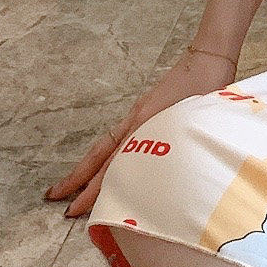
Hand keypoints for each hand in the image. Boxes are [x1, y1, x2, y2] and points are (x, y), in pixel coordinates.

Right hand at [45, 46, 234, 218]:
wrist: (208, 58)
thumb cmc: (209, 90)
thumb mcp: (199, 122)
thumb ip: (185, 147)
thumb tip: (180, 176)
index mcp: (147, 125)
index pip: (113, 164)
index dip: (94, 188)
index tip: (76, 208)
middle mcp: (137, 122)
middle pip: (100, 156)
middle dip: (78, 180)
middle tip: (57, 200)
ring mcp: (138, 115)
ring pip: (105, 146)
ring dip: (87, 168)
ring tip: (70, 187)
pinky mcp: (144, 110)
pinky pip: (118, 136)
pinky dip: (105, 153)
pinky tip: (103, 164)